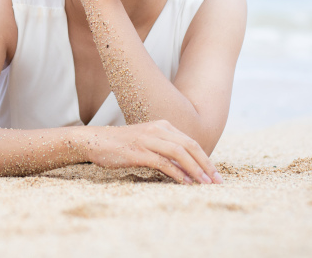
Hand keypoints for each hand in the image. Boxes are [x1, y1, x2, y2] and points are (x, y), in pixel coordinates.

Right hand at [80, 120, 222, 184]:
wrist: (94, 140)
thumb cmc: (121, 145)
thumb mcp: (147, 143)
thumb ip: (165, 151)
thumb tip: (185, 170)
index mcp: (162, 126)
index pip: (191, 142)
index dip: (206, 159)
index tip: (215, 175)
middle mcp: (157, 129)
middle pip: (190, 146)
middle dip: (206, 165)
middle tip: (217, 182)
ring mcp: (147, 139)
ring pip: (179, 153)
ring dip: (195, 169)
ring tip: (205, 184)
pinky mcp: (138, 151)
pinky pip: (162, 162)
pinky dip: (176, 173)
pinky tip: (185, 183)